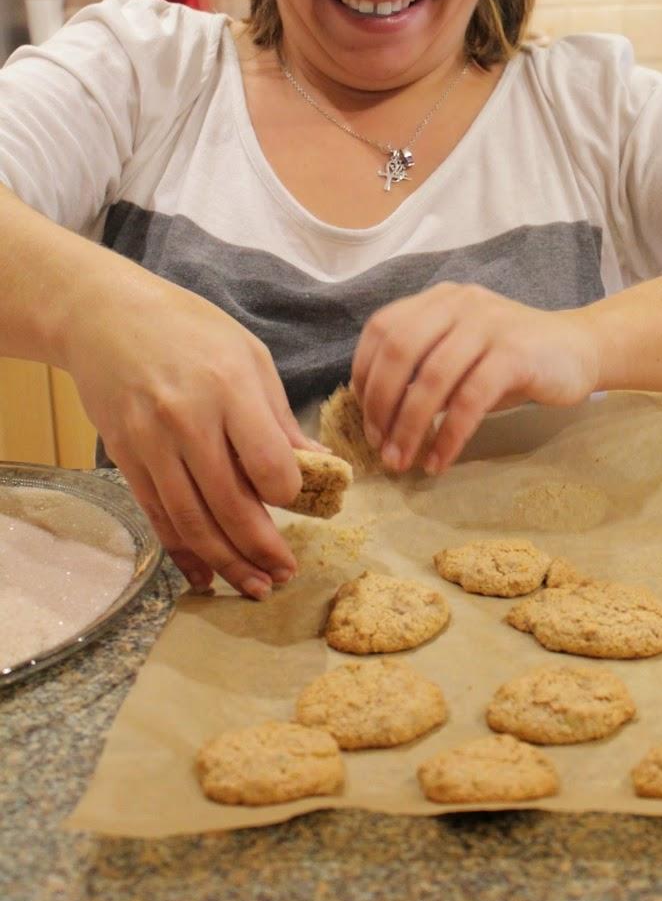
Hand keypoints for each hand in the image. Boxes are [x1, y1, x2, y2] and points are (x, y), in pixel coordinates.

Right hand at [65, 275, 321, 597]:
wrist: (104, 315)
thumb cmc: (189, 328)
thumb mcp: (248, 354)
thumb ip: (278, 415)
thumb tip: (318, 465)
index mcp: (230, 387)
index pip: (268, 464)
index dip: (289, 493)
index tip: (296, 499)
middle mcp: (188, 419)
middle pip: (230, 504)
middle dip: (262, 548)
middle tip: (285, 573)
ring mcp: (151, 442)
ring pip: (192, 521)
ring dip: (226, 562)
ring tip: (254, 585)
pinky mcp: (124, 457)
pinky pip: (158, 515)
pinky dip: (182, 551)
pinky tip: (204, 575)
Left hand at [350, 282, 599, 474]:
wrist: (581, 349)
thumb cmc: (512, 360)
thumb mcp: (462, 355)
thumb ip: (423, 371)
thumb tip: (378, 416)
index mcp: (439, 300)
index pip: (382, 329)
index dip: (364, 374)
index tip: (366, 417)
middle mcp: (460, 304)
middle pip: (400, 351)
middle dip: (380, 405)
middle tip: (379, 447)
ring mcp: (489, 325)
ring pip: (432, 378)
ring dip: (409, 427)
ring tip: (402, 461)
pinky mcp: (515, 354)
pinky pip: (470, 400)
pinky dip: (449, 435)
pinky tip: (439, 460)